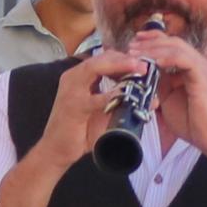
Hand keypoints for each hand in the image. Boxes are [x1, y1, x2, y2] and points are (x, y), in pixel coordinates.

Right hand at [33, 48, 148, 168]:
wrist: (57, 150)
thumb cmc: (81, 130)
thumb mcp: (103, 110)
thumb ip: (120, 100)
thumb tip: (149, 99)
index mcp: (80, 76)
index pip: (105, 57)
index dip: (125, 57)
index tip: (144, 62)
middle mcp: (73, 78)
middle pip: (101, 58)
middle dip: (125, 58)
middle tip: (145, 64)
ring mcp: (70, 90)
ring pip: (94, 68)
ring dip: (118, 67)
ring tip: (138, 70)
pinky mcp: (72, 107)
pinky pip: (92, 98)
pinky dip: (109, 95)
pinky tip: (124, 94)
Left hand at [127, 22, 206, 146]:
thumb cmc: (192, 122)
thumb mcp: (168, 98)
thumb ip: (160, 83)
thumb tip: (145, 72)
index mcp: (192, 68)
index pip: (172, 45)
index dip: (152, 41)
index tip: (133, 44)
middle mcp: (199, 63)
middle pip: (173, 41)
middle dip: (149, 41)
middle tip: (131, 46)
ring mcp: (202, 68)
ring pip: (177, 47)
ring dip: (154, 48)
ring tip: (136, 53)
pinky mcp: (203, 76)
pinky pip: (184, 59)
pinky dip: (167, 57)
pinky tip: (153, 62)